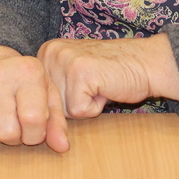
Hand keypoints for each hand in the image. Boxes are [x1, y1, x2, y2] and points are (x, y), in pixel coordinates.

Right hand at [0, 45, 70, 152]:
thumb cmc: (26, 86)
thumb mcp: (47, 98)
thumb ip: (56, 124)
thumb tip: (62, 147)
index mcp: (28, 71)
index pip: (33, 120)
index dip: (35, 134)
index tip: (34, 127)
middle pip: (7, 133)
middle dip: (14, 137)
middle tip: (15, 123)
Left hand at [38, 34, 178, 117]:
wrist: (146, 63)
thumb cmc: (112, 75)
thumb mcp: (73, 77)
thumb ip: (53, 91)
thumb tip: (31, 126)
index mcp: (45, 52)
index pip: (39, 97)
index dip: (64, 102)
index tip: (83, 87)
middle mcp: (49, 52)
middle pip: (48, 105)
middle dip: (74, 105)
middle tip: (94, 86)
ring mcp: (63, 59)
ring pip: (62, 110)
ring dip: (84, 106)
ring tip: (99, 87)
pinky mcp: (79, 72)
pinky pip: (79, 111)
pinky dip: (95, 107)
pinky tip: (105, 88)